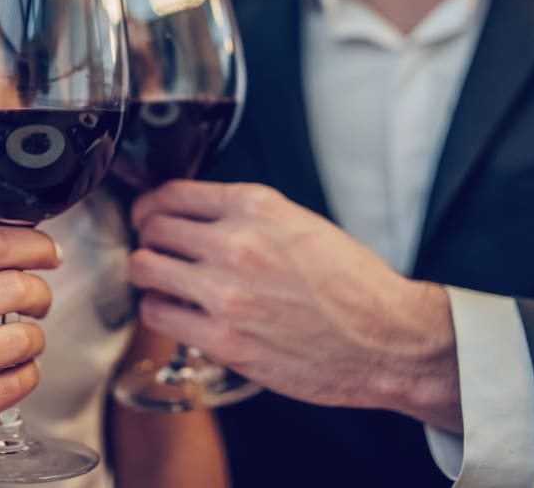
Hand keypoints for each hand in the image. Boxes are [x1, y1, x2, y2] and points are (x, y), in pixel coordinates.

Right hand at [0, 226, 59, 485]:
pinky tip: (8, 375)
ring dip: (35, 340)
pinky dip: (25, 376)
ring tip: (19, 345)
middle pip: (16, 286)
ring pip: (23, 338)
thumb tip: (16, 250)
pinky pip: (15, 385)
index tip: (50, 253)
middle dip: (41, 294)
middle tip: (38, 303)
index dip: (35, 245)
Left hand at [129, 181, 461, 431]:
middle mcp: (236, 242)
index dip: (152, 204)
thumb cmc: (354, 285)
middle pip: (153, 227)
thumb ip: (246, 216)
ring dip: (148, 273)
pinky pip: (158, 313)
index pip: (173, 192)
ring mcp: (225, 291)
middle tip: (155, 248)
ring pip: (145, 268)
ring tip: (162, 281)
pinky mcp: (223, 338)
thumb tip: (197, 217)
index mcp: (256, 206)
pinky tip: (174, 311)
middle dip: (149, 237)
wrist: (388, 340)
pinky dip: (159, 310)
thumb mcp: (301, 224)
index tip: (149, 214)